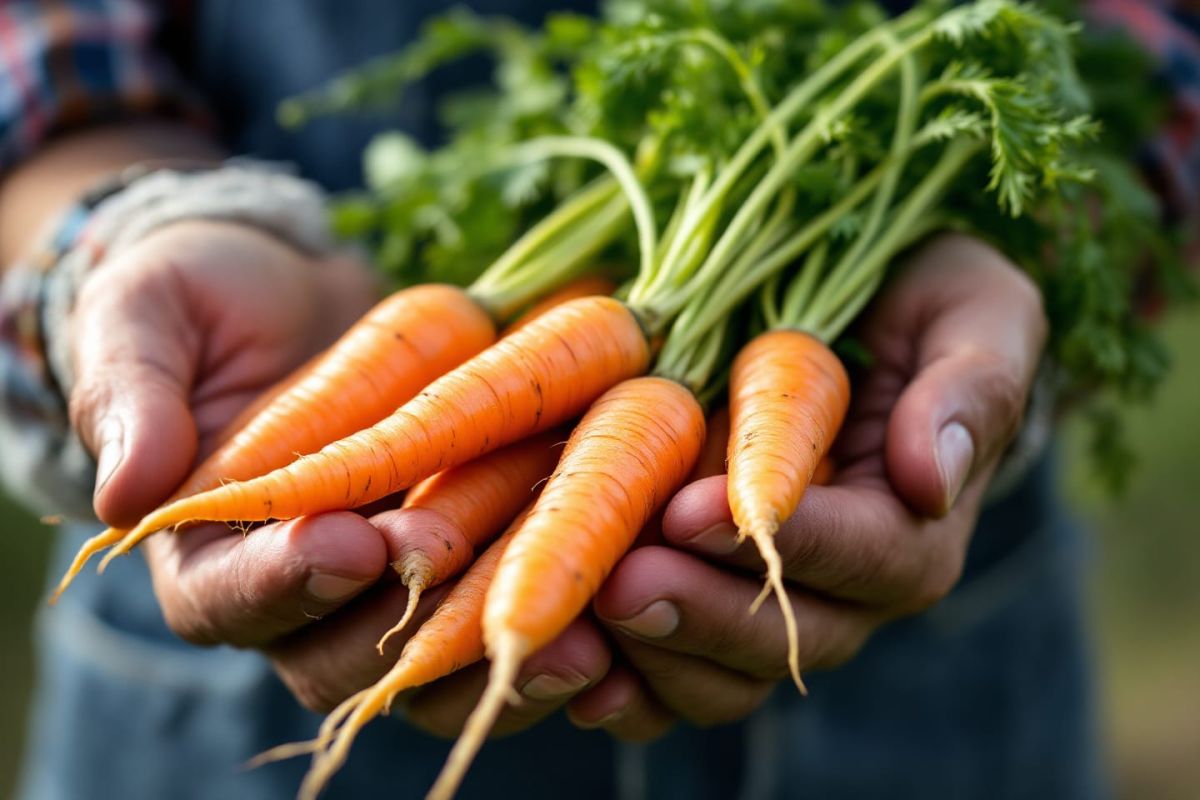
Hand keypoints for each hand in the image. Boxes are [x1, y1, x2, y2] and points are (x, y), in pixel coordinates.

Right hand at [70, 218, 612, 732]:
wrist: (299, 293)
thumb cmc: (206, 301)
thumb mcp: (150, 317)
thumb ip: (132, 394)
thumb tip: (124, 492)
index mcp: (208, 555)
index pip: (231, 598)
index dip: (285, 579)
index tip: (345, 536)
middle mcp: (299, 597)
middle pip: (338, 654)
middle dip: (401, 614)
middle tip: (450, 556)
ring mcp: (386, 591)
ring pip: (428, 666)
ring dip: (490, 651)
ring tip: (564, 630)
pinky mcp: (463, 568)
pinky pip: (495, 628)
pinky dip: (546, 632)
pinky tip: (606, 623)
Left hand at [565, 233, 1047, 737]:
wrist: (863, 317)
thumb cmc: (929, 308)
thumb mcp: (974, 315)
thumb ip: (971, 389)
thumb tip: (930, 478)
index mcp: (916, 527)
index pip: (870, 559)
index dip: (789, 543)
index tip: (696, 510)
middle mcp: (846, 591)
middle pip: (786, 640)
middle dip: (700, 613)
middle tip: (620, 582)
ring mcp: (771, 609)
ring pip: (723, 678)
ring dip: (650, 657)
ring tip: (579, 617)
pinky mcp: (708, 609)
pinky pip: (670, 681)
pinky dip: (621, 688)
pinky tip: (571, 671)